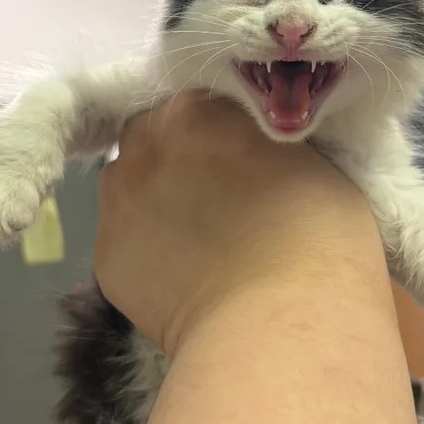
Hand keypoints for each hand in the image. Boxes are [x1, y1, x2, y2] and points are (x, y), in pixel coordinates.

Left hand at [95, 91, 375, 354]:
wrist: (280, 319)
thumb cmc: (319, 235)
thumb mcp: (307, 161)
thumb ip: (262, 146)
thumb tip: (251, 160)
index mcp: (199, 110)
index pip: (194, 105)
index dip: (212, 134)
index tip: (233, 160)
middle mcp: (146, 145)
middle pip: (149, 137)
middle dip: (173, 158)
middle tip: (210, 196)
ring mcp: (117, 201)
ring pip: (125, 185)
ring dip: (149, 198)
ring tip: (190, 239)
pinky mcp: (105, 258)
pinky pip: (121, 240)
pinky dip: (143, 250)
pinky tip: (177, 277)